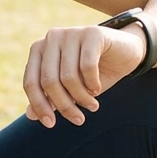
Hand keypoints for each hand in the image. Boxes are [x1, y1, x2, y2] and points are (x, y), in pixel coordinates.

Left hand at [23, 24, 144, 127]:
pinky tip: (97, 89)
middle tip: (79, 120)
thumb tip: (29, 115)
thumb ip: (49, 99)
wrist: (126, 52)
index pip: (31, 82)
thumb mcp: (70, 89)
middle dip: (64, 106)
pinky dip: (92, 85)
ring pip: (68, 77)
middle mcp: (52, 38)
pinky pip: (87, 67)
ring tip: (92, 106)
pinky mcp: (92, 33)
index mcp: (39, 49)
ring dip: (81, 98)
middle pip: (49, 81)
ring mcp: (72, 33)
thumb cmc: (94, 73)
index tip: (50, 124)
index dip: (39, 105)